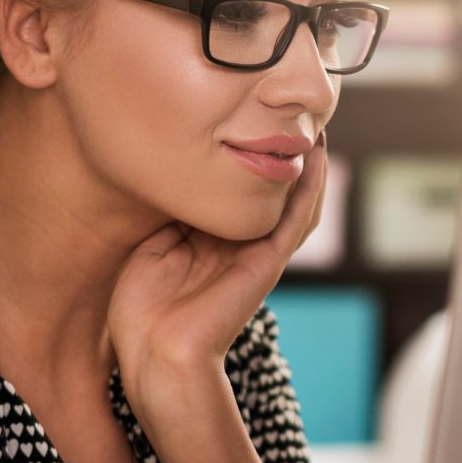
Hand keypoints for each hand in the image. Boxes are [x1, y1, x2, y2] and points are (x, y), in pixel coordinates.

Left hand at [106, 133, 327, 383]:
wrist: (158, 356)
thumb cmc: (143, 314)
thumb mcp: (150, 246)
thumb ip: (170, 213)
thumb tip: (179, 171)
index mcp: (210, 241)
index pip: (233, 190)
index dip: (242, 155)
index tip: (243, 111)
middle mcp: (239, 245)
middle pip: (271, 191)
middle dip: (282, 152)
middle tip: (290, 107)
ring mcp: (257, 254)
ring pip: (296, 202)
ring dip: (308, 165)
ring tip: (315, 122)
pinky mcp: (267, 263)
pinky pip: (298, 219)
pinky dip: (311, 187)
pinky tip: (318, 155)